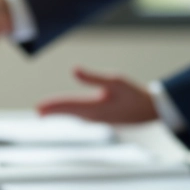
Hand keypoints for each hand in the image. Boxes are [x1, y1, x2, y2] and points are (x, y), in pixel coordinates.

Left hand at [37, 67, 157, 124]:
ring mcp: (98, 119)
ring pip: (74, 114)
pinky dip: (71, 112)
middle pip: (68, 112)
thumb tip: (74, 70)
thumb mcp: (116, 81)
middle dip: (53, 110)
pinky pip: (81, 115)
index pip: (68, 106)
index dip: (52, 106)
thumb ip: (93, 77)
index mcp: (95, 108)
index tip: (39, 108)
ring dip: (61, 111)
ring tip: (46, 111)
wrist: (151, 111)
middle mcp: (94, 117)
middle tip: (38, 111)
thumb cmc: (135, 95)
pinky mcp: (103, 118)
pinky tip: (69, 111)